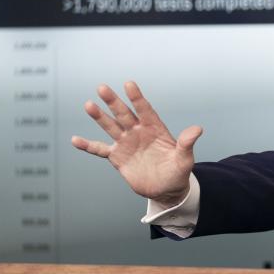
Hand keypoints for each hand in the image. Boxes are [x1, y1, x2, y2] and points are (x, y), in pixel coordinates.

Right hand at [71, 81, 202, 204]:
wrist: (166, 189)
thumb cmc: (178, 171)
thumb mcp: (185, 159)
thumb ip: (187, 143)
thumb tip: (198, 129)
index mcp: (155, 129)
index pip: (145, 110)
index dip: (137, 98)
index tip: (129, 84)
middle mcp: (138, 132)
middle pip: (124, 114)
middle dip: (114, 102)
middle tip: (102, 87)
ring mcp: (126, 143)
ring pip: (111, 126)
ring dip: (99, 117)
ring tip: (89, 105)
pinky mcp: (117, 157)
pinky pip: (100, 149)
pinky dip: (88, 145)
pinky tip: (75, 140)